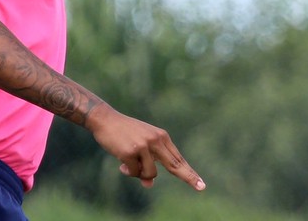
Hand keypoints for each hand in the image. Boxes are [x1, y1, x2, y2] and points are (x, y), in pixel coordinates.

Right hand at [86, 104, 205, 190]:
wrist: (105, 119)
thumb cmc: (123, 133)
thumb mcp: (139, 147)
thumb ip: (148, 163)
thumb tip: (149, 184)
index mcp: (161, 137)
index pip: (178, 159)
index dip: (189, 173)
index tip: (201, 184)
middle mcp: (156, 140)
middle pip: (175, 165)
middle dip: (189, 177)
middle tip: (202, 188)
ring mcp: (144, 146)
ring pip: (150, 174)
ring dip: (139, 174)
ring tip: (128, 164)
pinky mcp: (131, 152)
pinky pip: (134, 172)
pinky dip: (127, 171)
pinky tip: (120, 161)